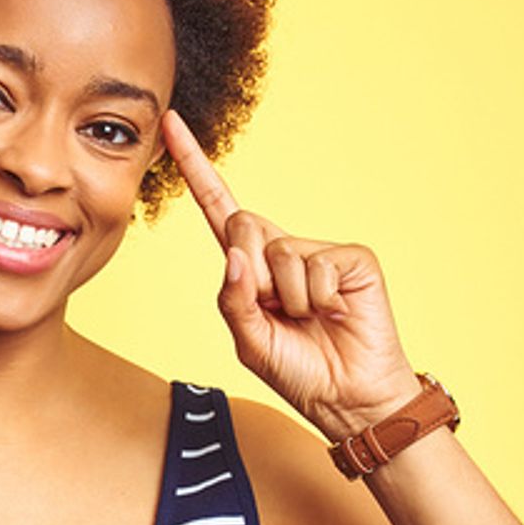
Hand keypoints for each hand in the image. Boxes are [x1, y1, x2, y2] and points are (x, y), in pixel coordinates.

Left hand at [161, 108, 424, 441]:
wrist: (349, 399)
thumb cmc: (300, 371)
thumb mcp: (250, 341)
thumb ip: (233, 300)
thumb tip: (235, 256)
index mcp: (251, 266)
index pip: (218, 207)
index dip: (194, 168)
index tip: (171, 126)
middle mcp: (283, 250)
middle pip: (243, 225)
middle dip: (251, 274)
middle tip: (279, 310)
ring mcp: (320, 251)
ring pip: (279, 252)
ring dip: (290, 299)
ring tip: (312, 320)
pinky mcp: (352, 258)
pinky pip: (317, 265)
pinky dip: (319, 299)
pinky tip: (336, 314)